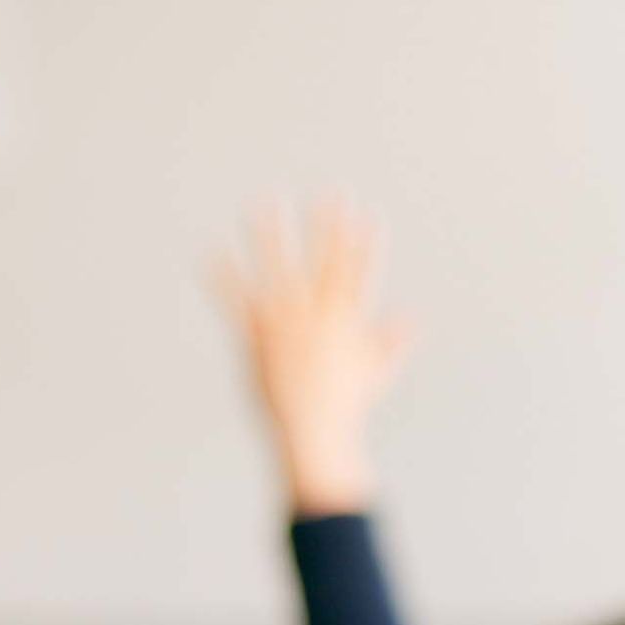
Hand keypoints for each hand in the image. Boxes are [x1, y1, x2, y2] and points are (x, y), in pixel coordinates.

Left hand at [215, 200, 408, 516]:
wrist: (314, 431)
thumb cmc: (346, 405)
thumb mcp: (375, 371)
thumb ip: (392, 341)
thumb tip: (412, 320)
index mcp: (347, 321)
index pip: (360, 273)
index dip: (365, 242)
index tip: (368, 214)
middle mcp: (318, 315)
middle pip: (325, 261)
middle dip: (329, 227)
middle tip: (331, 192)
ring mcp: (286, 321)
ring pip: (278, 267)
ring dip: (270, 233)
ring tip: (264, 202)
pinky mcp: (258, 333)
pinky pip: (237, 297)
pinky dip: (223, 275)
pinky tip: (212, 250)